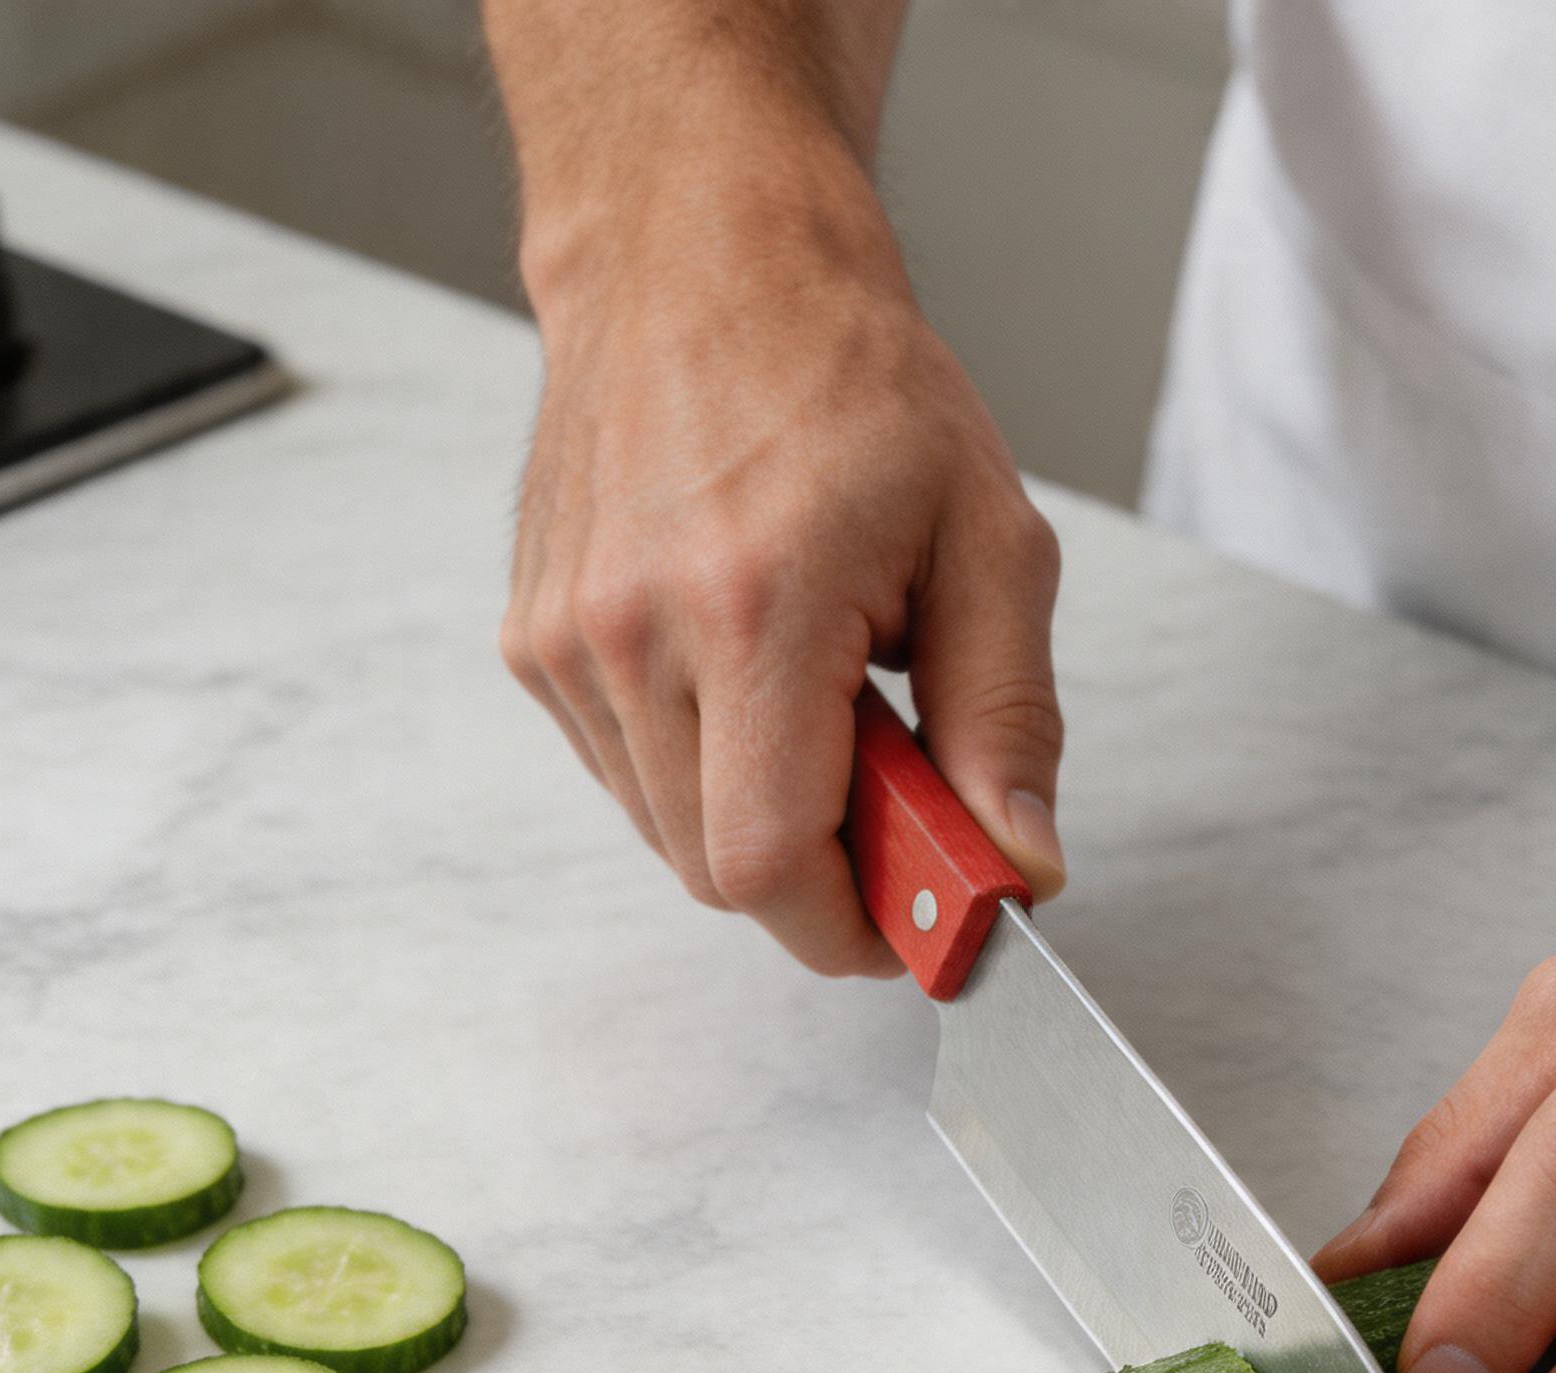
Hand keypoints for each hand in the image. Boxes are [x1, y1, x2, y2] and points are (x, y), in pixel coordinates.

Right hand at [500, 118, 1064, 975]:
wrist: (699, 261)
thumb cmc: (852, 383)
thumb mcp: (989, 541)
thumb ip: (1008, 722)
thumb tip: (1019, 871)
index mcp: (753, 607)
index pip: (770, 869)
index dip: (851, 928)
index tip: (916, 924)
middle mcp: (631, 633)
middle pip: (719, 875)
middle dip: (823, 873)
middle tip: (893, 789)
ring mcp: (567, 642)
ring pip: (671, 837)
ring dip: (761, 814)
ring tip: (818, 699)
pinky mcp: (536, 643)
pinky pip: (629, 776)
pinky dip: (701, 769)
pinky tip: (745, 675)